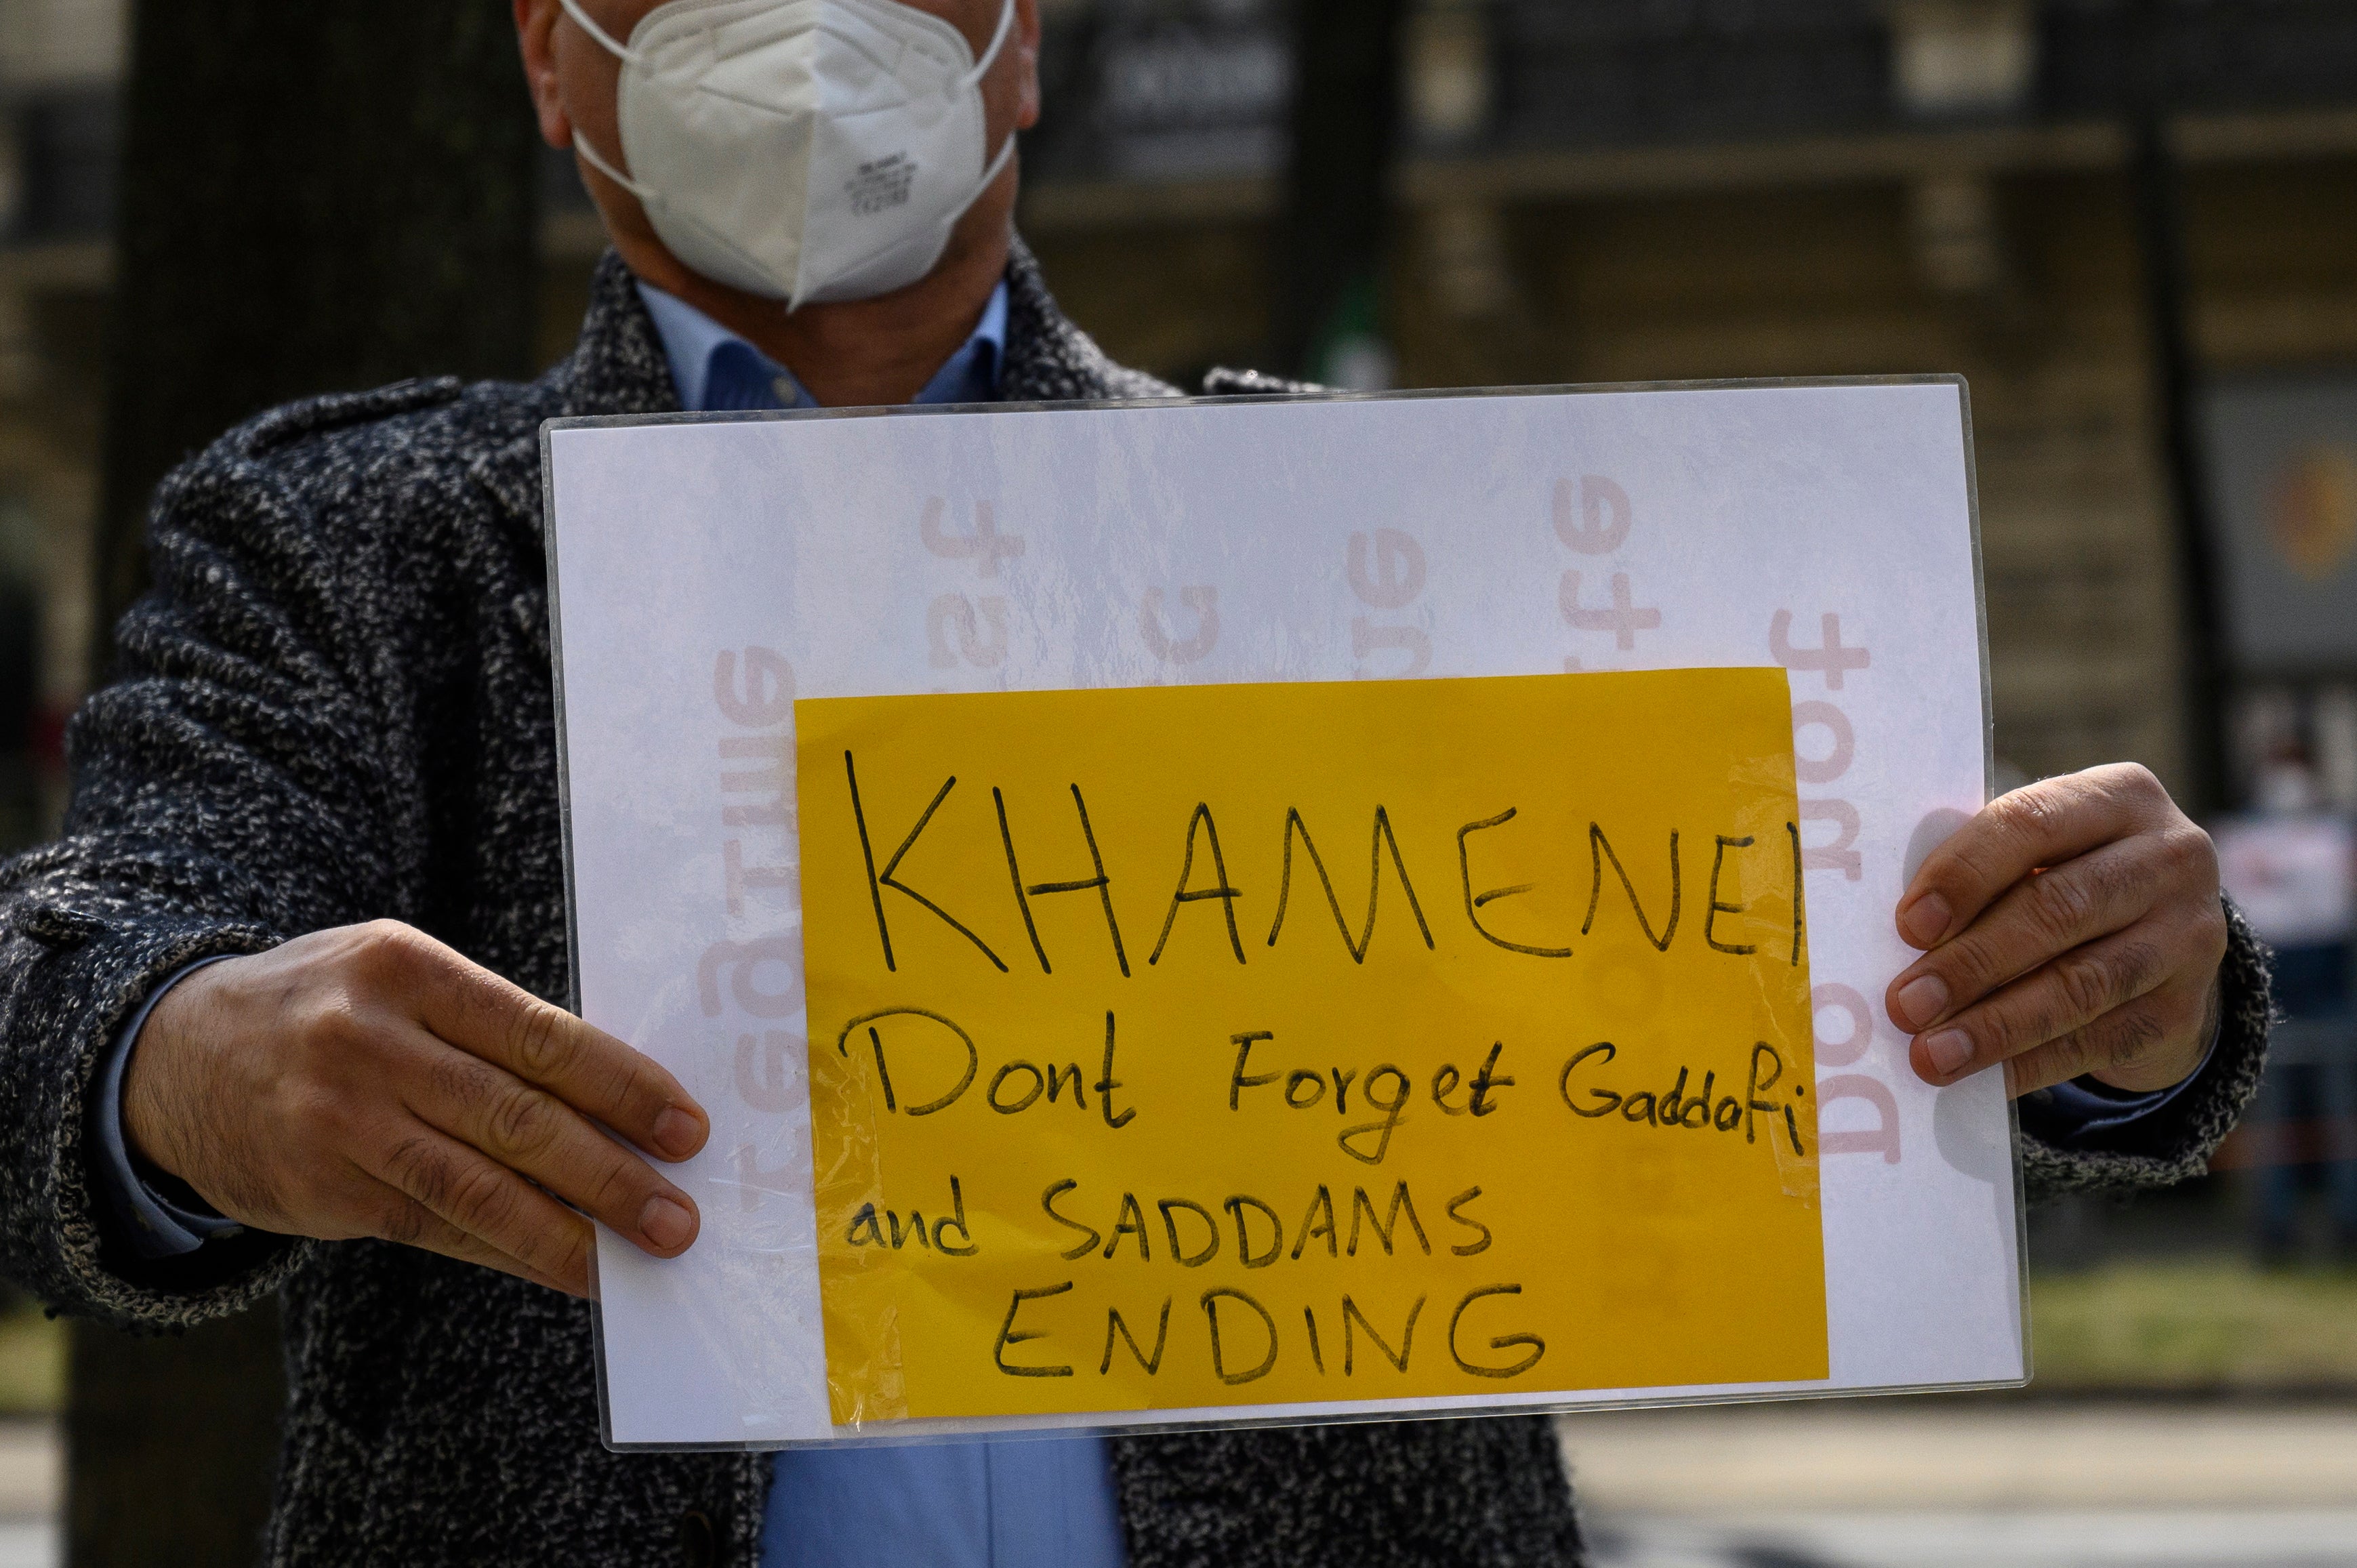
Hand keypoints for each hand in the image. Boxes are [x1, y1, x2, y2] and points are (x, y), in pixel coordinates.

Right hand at [124, 921, 709, 1295]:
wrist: (167, 1055)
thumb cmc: (324, 1010)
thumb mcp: (394, 980)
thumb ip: (488, 1028)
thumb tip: (614, 1106)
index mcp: (404, 967)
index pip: (539, 1034)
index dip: (622, 1086)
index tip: (685, 1127)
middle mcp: (368, 1041)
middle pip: (516, 1116)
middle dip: (610, 1172)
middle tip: (678, 1216)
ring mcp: (338, 1120)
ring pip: (476, 1186)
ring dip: (566, 1230)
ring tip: (633, 1257)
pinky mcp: (321, 1188)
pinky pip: (436, 1226)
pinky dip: (509, 1250)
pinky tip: (563, 1267)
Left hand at [1884, 763, 2227, 1097]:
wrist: (2166, 936)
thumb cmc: (2066, 876)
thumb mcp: (2038, 853)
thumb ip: (1980, 872)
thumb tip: (1900, 935)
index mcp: (2117, 796)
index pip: (2030, 824)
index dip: (1965, 874)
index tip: (1909, 925)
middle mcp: (2169, 857)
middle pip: (2058, 909)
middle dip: (1972, 962)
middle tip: (1906, 1003)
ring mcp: (2188, 934)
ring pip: (2082, 984)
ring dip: (1996, 1025)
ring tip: (1931, 1054)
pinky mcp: (2186, 1006)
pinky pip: (2099, 1040)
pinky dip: (2032, 1063)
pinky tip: (1981, 1078)